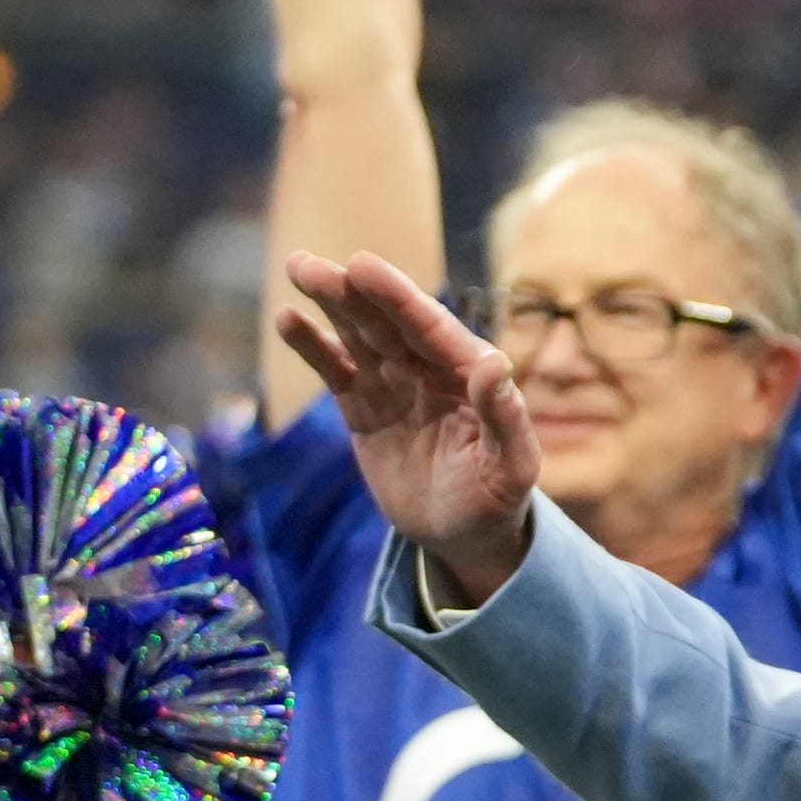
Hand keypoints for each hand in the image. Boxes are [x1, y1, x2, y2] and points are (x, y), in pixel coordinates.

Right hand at [277, 254, 542, 604]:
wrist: (463, 536)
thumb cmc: (496, 500)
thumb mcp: (511, 467)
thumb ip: (505, 417)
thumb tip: (496, 363)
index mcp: (470, 373)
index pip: (431, 328)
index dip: (397, 297)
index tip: (361, 266)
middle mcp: (430, 368)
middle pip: (388, 321)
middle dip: (353, 291)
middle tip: (309, 263)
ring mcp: (395, 384)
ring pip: (359, 335)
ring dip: (330, 303)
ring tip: (297, 268)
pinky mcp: (365, 407)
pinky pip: (337, 370)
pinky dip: (313, 347)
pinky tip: (288, 320)